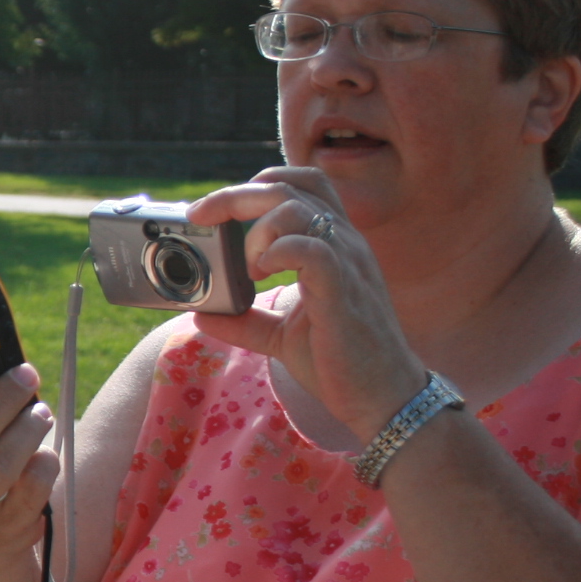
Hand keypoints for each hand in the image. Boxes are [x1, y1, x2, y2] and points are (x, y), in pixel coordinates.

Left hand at [185, 166, 428, 441]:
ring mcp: (347, 263)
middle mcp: (343, 243)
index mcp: (332, 244)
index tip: (215, 209)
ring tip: (248, 266)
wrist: (381, 397)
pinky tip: (261, 273)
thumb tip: (200, 313)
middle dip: (236, 195)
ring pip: (298, 210)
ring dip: (258, 230)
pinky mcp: (344, 291)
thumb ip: (245, 321)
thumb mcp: (281, 336)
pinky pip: (313, 249)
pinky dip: (278, 251)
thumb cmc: (339, 361)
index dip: (256, 183)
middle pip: (290, 187)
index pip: (301, 184)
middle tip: (202, 218)